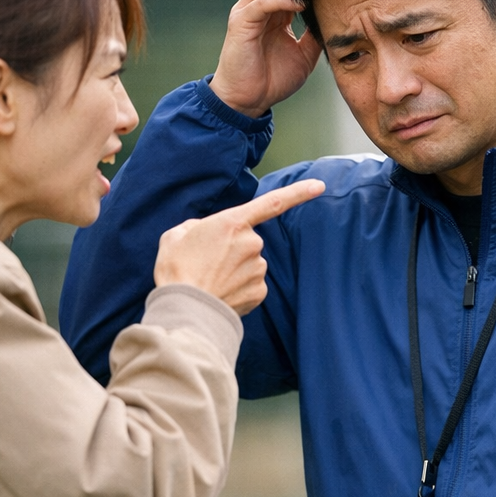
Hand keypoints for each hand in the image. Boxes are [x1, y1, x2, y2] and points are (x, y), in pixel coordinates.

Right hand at [153, 179, 324, 313]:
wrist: (185, 310)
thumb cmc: (177, 270)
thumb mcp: (175, 235)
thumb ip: (196, 227)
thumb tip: (203, 231)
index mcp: (233, 222)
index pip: (272, 203)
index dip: (298, 193)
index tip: (320, 186)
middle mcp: (252, 243)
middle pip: (249, 241)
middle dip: (233, 248)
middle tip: (208, 262)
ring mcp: (259, 268)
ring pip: (251, 264)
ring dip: (236, 269)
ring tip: (212, 279)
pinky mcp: (260, 291)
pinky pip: (252, 284)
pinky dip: (240, 287)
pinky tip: (222, 292)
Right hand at [210, 0, 322, 116]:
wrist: (248, 101)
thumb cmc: (273, 80)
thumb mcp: (304, 55)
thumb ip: (315, 35)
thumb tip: (336, 21)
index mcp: (275, 9)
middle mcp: (260, 3)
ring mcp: (249, 10)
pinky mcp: (242, 21)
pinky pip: (262, 0)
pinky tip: (300, 6)